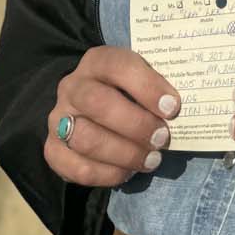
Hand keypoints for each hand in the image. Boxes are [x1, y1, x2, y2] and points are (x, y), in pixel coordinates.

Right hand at [44, 45, 180, 187]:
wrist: (95, 107)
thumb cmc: (132, 93)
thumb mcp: (144, 78)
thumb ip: (159, 87)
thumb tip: (181, 109)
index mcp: (98, 61)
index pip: (118, 65)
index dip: (146, 86)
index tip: (173, 108)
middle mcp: (73, 86)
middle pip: (97, 103)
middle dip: (135, 125)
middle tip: (162, 138)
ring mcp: (59, 118)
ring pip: (85, 138)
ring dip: (123, 153)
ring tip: (150, 160)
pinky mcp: (53, 149)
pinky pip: (74, 167)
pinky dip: (106, 174)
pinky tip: (128, 172)